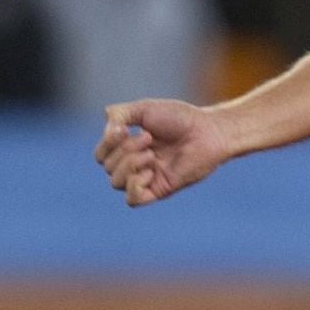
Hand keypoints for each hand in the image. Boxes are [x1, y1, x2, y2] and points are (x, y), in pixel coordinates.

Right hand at [94, 100, 231, 206]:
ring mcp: (147, 178)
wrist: (208, 131)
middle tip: (149, 139)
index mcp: (128, 147)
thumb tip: (108, 134)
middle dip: (124, 150)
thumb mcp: (143, 109)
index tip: (126, 128)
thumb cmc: (180, 119)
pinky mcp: (160, 190)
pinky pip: (132, 201)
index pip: (101, 154)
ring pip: (116, 183)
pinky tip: (149, 172)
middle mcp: (135, 164)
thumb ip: (118, 115)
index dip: (107, 143)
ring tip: (152, 155)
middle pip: (107, 167)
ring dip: (130, 165)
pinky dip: (134, 186)